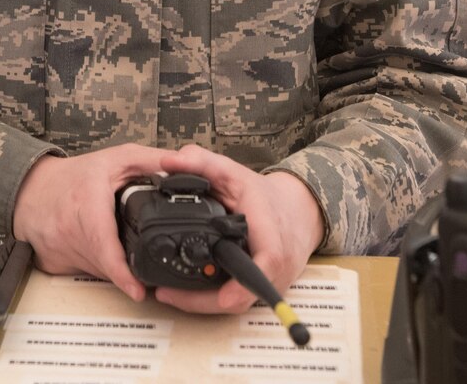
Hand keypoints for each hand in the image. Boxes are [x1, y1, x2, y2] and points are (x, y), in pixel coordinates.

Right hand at [11, 143, 181, 301]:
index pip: (104, 244)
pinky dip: (97, 266)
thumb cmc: (74, 175)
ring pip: (97, 271)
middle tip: (141, 257)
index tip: (138, 291)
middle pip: (106, 262)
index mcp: (87, 204)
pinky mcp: (53, 264)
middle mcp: (69, 230)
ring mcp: (59, 250)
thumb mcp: (116, 159)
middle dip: (127, 263)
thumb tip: (184, 166)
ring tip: (116, 242)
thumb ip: (152, 161)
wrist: (31, 189)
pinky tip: (98, 249)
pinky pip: (84, 272)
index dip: (121, 271)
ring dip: (113, 265)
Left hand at [149, 144, 325, 315]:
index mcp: (269, 229)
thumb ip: (200, 163)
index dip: (246, 283)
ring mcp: (274, 278)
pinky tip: (191, 293)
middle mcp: (276, 261)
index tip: (225, 297)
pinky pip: (242, 301)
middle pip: (246, 292)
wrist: (297, 210)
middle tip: (168, 294)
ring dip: (207, 303)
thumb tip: (168, 162)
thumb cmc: (264, 194)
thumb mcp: (232, 171)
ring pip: (241, 302)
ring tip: (171, 294)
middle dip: (207, 301)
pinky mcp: (267, 288)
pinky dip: (215, 300)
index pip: (267, 260)